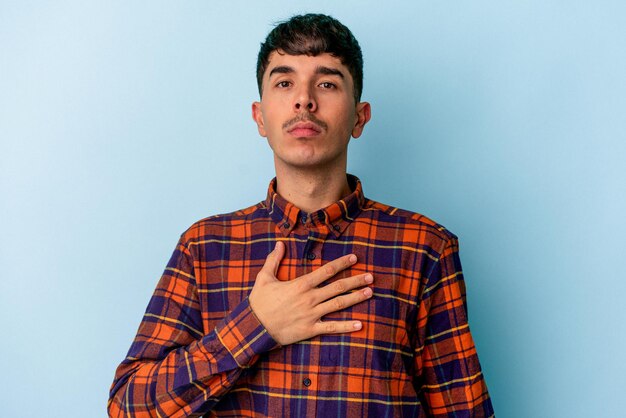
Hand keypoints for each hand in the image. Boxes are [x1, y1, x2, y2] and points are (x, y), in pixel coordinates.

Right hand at [248, 241, 373, 345]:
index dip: (342, 263)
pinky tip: (360, 324)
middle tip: (371, 276)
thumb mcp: (263, 278)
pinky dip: (346, 326)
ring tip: (370, 292)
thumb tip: (279, 243)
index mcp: (301, 284)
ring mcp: (312, 314)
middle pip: (338, 286)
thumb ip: (274, 260)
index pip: (326, 271)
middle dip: (356, 280)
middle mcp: (310, 298)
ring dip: (356, 298)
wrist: (253, 328)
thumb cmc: (259, 303)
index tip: (354, 258)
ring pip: (339, 304)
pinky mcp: (310, 329)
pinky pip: (331, 328)